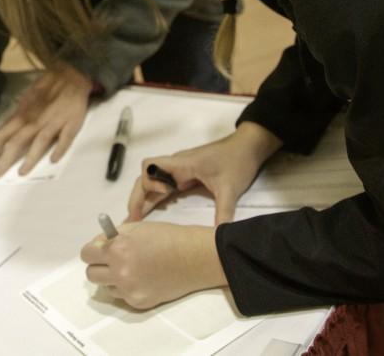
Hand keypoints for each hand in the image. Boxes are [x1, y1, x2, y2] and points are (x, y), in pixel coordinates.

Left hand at [0, 63, 91, 177]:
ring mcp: (54, 123)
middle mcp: (35, 121)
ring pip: (40, 142)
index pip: (3, 135)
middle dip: (5, 159)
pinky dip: (59, 149)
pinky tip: (53, 159)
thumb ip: (9, 121)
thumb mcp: (23, 102)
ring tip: (22, 172)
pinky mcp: (71, 124)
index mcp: (22, 116)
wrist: (70, 76)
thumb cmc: (45, 90)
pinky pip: (65, 138)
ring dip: (30, 157)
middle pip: (17, 141)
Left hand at [80, 222, 226, 309]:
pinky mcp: (138, 302)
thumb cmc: (166, 237)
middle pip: (90, 274)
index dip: (92, 250)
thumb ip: (112, 237)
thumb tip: (97, 246)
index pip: (86, 254)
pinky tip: (142, 278)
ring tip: (129, 269)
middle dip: (98, 266)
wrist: (193, 258)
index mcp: (117, 249)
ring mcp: (129, 290)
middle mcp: (120, 272)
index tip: (99, 250)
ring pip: (105, 287)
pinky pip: (121, 296)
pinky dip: (126, 288)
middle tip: (110, 261)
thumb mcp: (136, 228)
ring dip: (111, 278)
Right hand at [127, 121, 282, 224]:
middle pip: (146, 176)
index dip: (149, 182)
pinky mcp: (187, 174)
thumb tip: (220, 237)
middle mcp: (177, 165)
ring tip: (139, 219)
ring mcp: (181, 170)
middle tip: (134, 220)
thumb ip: (224, 213)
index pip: (150, 166)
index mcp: (182, 163)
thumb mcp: (231, 189)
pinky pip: (165, 185)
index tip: (163, 196)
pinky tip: (156, 211)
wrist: (249, 146)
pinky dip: (157, 197)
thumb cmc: (237, 161)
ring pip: (154, 181)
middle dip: (138, 196)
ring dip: (146, 197)